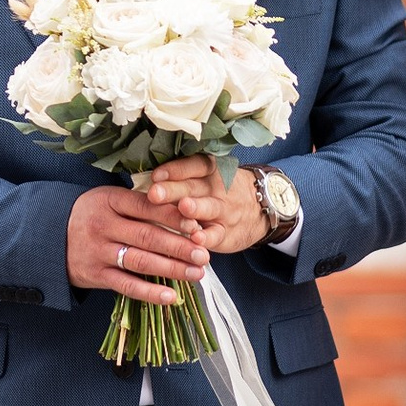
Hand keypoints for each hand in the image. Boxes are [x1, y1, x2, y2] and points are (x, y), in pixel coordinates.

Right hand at [67, 183, 209, 304]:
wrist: (49, 236)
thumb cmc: (92, 215)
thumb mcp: (110, 200)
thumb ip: (141, 205)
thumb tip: (186, 215)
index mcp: (110, 200)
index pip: (147, 207)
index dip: (174, 217)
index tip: (198, 226)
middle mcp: (103, 225)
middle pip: (147, 236)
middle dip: (179, 246)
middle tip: (204, 254)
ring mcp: (98, 251)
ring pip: (140, 262)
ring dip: (172, 269)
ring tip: (197, 273)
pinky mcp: (95, 275)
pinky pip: (126, 285)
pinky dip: (150, 292)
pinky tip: (172, 297)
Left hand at [139, 156, 270, 255]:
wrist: (263, 206)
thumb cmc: (221, 191)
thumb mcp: (207, 178)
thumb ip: (180, 179)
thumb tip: (143, 181)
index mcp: (209, 170)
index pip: (193, 165)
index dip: (175, 169)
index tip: (156, 174)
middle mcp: (216, 188)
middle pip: (193, 186)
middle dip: (173, 190)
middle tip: (155, 193)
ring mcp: (223, 210)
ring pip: (208, 208)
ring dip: (194, 208)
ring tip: (182, 208)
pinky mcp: (226, 232)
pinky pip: (216, 234)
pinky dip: (207, 237)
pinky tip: (196, 239)